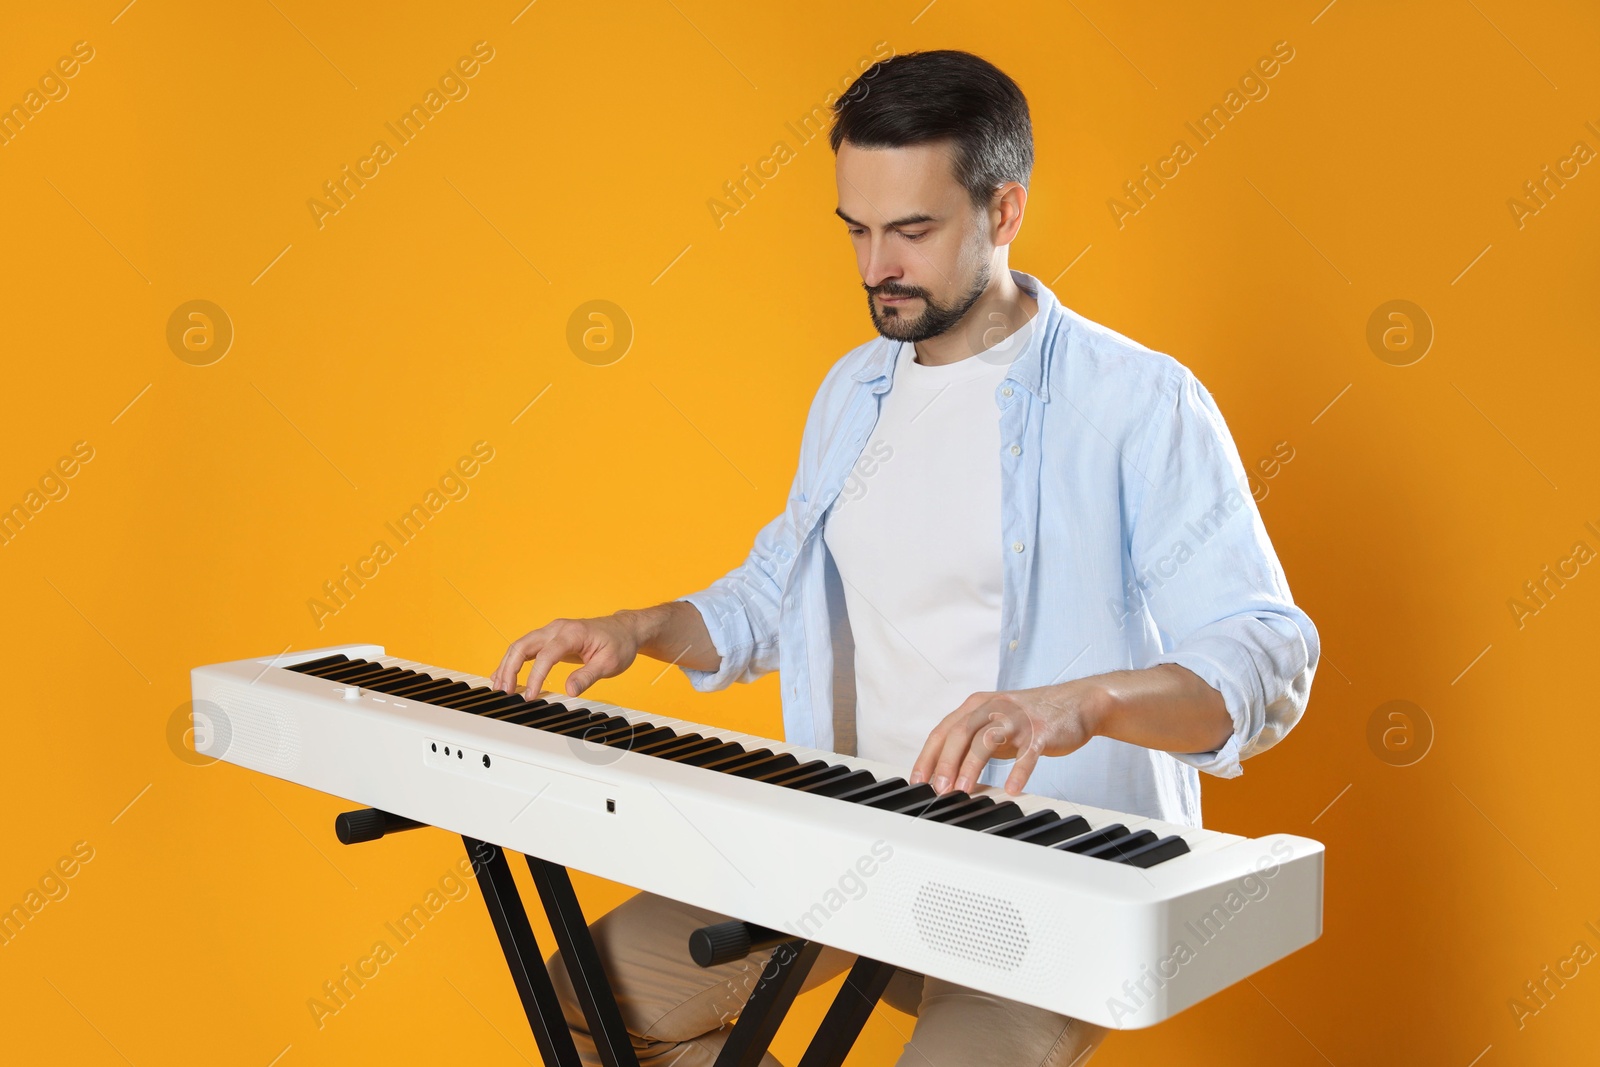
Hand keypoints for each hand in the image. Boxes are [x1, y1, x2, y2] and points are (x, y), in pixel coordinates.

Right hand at [489, 614, 641, 698]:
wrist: (624, 630)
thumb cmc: (618, 644)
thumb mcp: (609, 663)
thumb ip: (587, 676)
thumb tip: (569, 691)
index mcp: (572, 633)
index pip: (546, 655)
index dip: (535, 676)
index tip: (530, 695)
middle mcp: (557, 629)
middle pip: (523, 645)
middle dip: (510, 668)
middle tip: (504, 691)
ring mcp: (552, 632)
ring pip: (521, 645)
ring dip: (507, 665)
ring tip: (499, 686)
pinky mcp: (551, 639)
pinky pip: (527, 648)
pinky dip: (514, 661)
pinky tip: (504, 674)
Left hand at [909, 681, 1106, 796]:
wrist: (1076, 703)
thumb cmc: (1029, 719)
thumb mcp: (995, 726)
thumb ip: (972, 745)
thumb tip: (945, 776)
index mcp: (977, 706)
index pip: (944, 730)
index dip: (928, 755)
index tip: (918, 780)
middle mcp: (994, 708)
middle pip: (960, 733)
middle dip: (945, 762)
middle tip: (938, 789)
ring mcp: (1017, 719)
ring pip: (987, 740)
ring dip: (971, 765)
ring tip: (963, 789)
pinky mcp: (1041, 731)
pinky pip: (1027, 753)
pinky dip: (1019, 771)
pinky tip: (1012, 789)